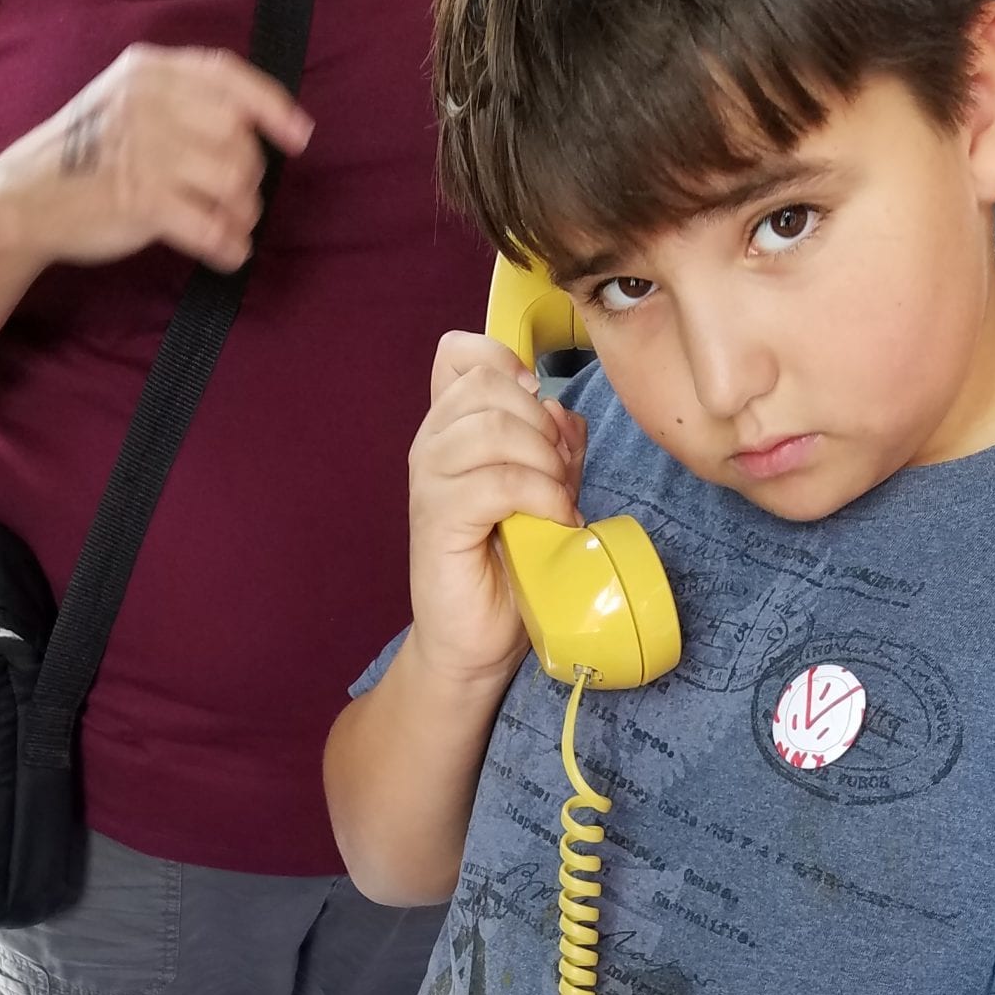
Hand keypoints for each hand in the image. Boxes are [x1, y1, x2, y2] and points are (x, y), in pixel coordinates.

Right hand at [4, 44, 313, 273]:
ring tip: (229, 225)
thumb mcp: (128, 103)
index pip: (228, 76)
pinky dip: (229, 247)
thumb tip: (253, 131)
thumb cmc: (87, 154)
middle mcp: (150, 103)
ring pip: (234, 181)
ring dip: (243, 213)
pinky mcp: (144, 201)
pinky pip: (213, 228)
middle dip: (250, 175)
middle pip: (239, 137)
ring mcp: (147, 151)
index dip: (272, 106)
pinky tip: (227, 254)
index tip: (300, 136)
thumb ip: (182, 102)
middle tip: (235, 199)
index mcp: (150, 71)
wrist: (28, 198)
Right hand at [407, 330, 588, 686]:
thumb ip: (554, 446)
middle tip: (563, 473)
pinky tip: (557, 521)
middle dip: (542, 422)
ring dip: (544, 460)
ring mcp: (430, 482)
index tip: (537, 403)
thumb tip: (564, 414)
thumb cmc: (507, 568)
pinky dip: (541, 496)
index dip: (504, 361)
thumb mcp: (544, 491)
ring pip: (492, 428)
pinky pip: (497, 481)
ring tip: (559, 500)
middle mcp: (432, 446)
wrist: (475, 640)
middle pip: (488, 385)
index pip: (459, 353)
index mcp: (451, 429)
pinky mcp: (438, 520)